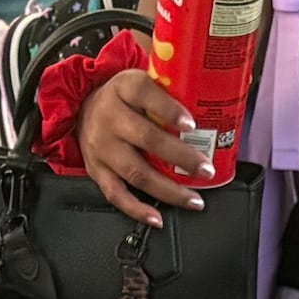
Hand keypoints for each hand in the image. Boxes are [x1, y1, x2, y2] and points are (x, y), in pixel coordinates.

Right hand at [80, 65, 206, 221]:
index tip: (192, 124)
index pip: (144, 94)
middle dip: (182, 157)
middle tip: (206, 169)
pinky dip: (138, 210)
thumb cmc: (123, 97)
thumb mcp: (142, 81)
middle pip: (147, 138)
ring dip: (168, 190)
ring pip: (136, 172)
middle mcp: (109, 117)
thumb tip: (215, 101)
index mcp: (124, 88)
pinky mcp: (97, 170)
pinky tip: (157, 218)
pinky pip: (117, 194)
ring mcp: (102, 147)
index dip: (169, 110)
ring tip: (194, 199)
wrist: (83, 108)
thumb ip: (171, 88)